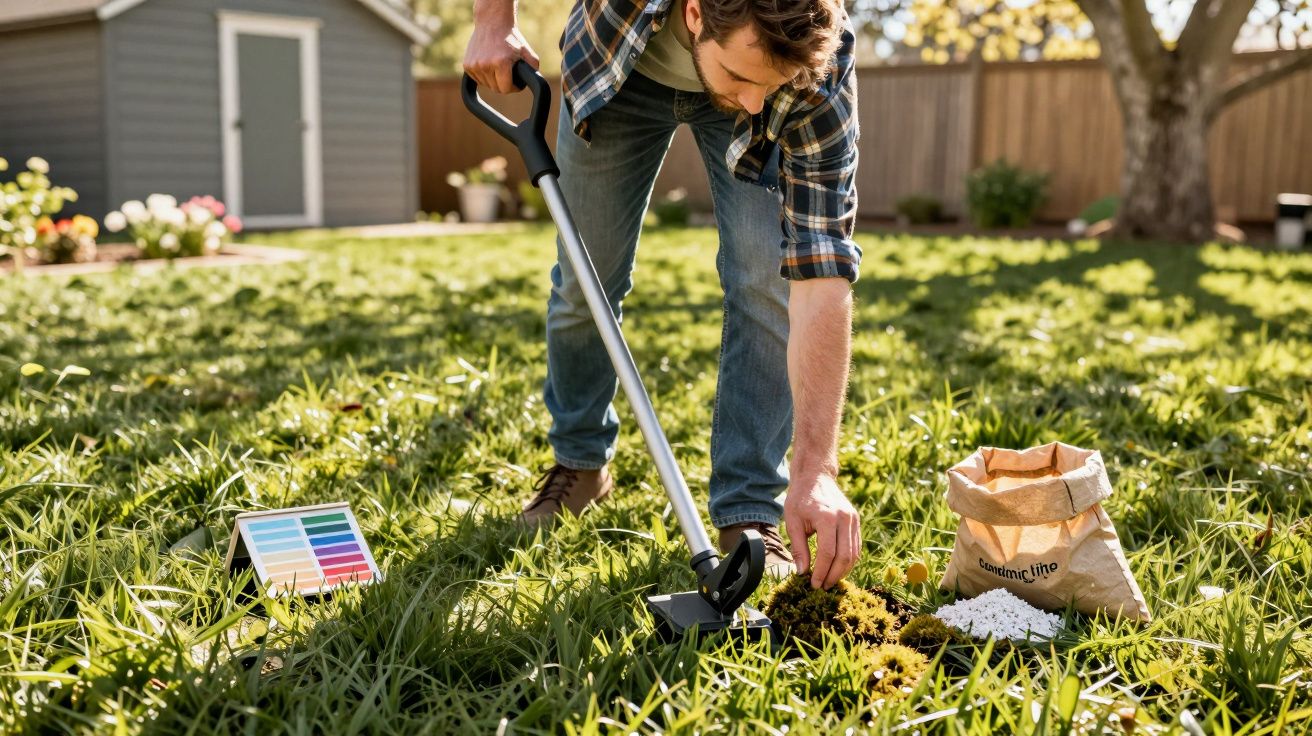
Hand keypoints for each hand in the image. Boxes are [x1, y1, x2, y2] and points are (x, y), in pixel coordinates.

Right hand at [463, 18, 539, 94]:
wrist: (492, 22)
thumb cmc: (512, 38)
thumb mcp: (527, 52)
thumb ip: (533, 69)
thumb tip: (534, 84)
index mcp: (500, 62)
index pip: (505, 89)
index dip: (513, 88)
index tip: (516, 82)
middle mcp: (485, 64)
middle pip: (495, 88)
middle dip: (504, 84)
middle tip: (508, 74)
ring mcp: (474, 65)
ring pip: (486, 85)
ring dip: (493, 80)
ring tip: (498, 67)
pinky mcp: (467, 65)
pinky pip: (477, 80)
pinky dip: (484, 76)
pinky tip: (489, 65)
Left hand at [783, 474, 860, 588]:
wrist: (815, 476)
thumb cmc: (800, 498)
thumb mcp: (792, 522)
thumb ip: (798, 548)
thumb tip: (802, 572)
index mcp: (827, 517)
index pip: (827, 553)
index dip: (821, 572)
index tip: (813, 584)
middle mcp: (845, 518)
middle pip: (844, 556)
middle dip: (833, 575)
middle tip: (822, 587)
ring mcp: (853, 519)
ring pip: (853, 554)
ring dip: (842, 571)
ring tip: (829, 580)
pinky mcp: (856, 521)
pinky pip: (856, 546)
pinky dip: (848, 561)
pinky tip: (837, 569)